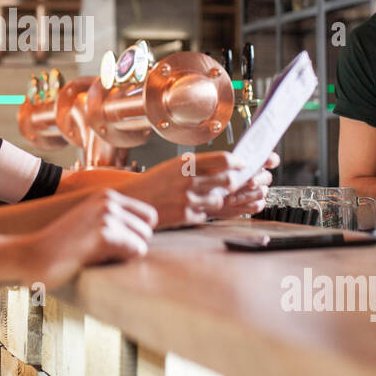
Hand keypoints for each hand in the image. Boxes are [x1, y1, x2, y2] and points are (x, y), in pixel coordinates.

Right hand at [28, 189, 155, 288]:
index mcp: (105, 196)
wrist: (32, 257)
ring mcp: (107, 215)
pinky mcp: (105, 233)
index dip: (137, 234)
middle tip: (103, 253)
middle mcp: (108, 200)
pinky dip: (120, 262)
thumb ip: (114, 222)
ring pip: (143, 242)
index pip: (149, 215)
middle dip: (132, 247)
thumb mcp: (89, 223)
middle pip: (148, 230)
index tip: (117, 245)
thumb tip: (149, 232)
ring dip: (124, 256)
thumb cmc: (61, 248)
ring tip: (96, 256)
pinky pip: (135, 252)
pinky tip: (95, 259)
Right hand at [120, 151, 275, 227]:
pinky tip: (189, 208)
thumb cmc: (154, 182)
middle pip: (228, 181)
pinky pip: (205, 214)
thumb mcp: (174, 166)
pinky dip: (201, 212)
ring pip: (219, 200)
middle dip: (232, 183)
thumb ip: (196, 165)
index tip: (240, 165)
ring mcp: (188, 199)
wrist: (135, 199)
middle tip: (229, 185)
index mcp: (187, 164)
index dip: (236, 163)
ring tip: (204, 198)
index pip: (223, 159)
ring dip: (216, 200)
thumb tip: (222, 166)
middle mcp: (189, 180)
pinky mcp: (185, 215)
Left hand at [204, 151, 279, 219]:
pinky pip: (257, 205)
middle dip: (258, 179)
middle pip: (267, 177)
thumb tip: (239, 161)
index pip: (270, 159)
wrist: (203, 196)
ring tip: (230, 197)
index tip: (267, 162)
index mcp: (252, 163)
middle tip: (249, 182)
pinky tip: (233, 204)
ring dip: (247, 195)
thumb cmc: (210, 177)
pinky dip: (246, 205)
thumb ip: (228, 161)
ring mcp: (255, 191)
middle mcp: (256, 176)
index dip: (271, 160)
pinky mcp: (251, 204)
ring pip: (262, 192)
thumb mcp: (216, 165)